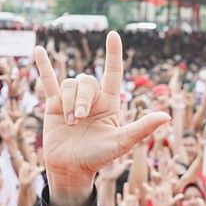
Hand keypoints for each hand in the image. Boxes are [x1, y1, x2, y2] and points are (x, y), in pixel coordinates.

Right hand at [33, 32, 169, 205]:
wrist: (71, 170)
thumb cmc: (98, 158)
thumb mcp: (122, 143)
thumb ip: (142, 128)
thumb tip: (166, 116)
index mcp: (109, 104)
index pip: (112, 73)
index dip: (113, 54)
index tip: (112, 35)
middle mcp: (91, 99)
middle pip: (86, 82)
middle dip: (82, 99)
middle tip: (79, 120)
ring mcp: (72, 101)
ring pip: (69, 85)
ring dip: (69, 102)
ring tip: (70, 123)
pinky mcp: (54, 105)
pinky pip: (49, 81)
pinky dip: (44, 66)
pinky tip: (38, 49)